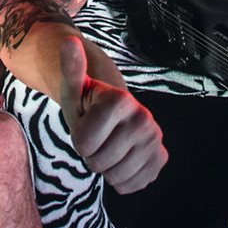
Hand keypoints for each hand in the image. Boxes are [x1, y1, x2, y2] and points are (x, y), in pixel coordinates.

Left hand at [57, 38, 165, 192]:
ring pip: (115, 177)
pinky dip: (120, 180)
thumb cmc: (87, 102)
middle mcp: (144, 119)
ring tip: (108, 147)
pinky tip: (120, 159)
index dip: (78, 139)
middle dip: (91, 155)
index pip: (83, 144)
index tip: (85, 124)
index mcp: (121, 101)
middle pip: (99, 163)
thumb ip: (71, 67)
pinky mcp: (160, 159)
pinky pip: (131, 185)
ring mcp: (155, 140)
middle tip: (97, 137)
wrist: (112, 115)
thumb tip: (67, 41)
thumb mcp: (74, 87)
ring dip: (105, 168)